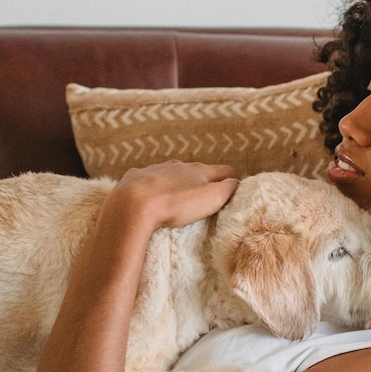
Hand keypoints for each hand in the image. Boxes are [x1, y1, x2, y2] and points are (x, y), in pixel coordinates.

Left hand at [102, 161, 239, 235]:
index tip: (236, 190)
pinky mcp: (134, 178)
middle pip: (196, 171)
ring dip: (177, 183)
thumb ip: (228, 189)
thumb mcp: (211, 199)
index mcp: (198, 170)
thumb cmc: (176, 204)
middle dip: (203, 181)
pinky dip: (152, 187)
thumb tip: (237, 182)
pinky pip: (147, 180)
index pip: (223, 170)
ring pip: (171, 174)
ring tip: (177, 199)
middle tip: (206, 197)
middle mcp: (177, 165)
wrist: (133, 205)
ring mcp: (154, 170)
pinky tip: (149, 198)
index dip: (232, 180)